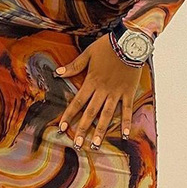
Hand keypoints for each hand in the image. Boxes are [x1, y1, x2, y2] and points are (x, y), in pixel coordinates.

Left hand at [54, 33, 143, 149]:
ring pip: (107, 114)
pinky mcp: (128, 92)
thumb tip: (57, 72)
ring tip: (96, 145)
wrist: (129, 43)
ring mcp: (116, 93)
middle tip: (78, 144)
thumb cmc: (107, 46)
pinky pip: (126, 109)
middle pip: (91, 113)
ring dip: (100, 130)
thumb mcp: (88, 54)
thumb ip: (74, 66)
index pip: (78, 102)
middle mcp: (103, 90)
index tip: (62, 128)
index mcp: (92, 81)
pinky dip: (126, 122)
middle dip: (83, 129)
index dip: (69, 115)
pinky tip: (124, 135)